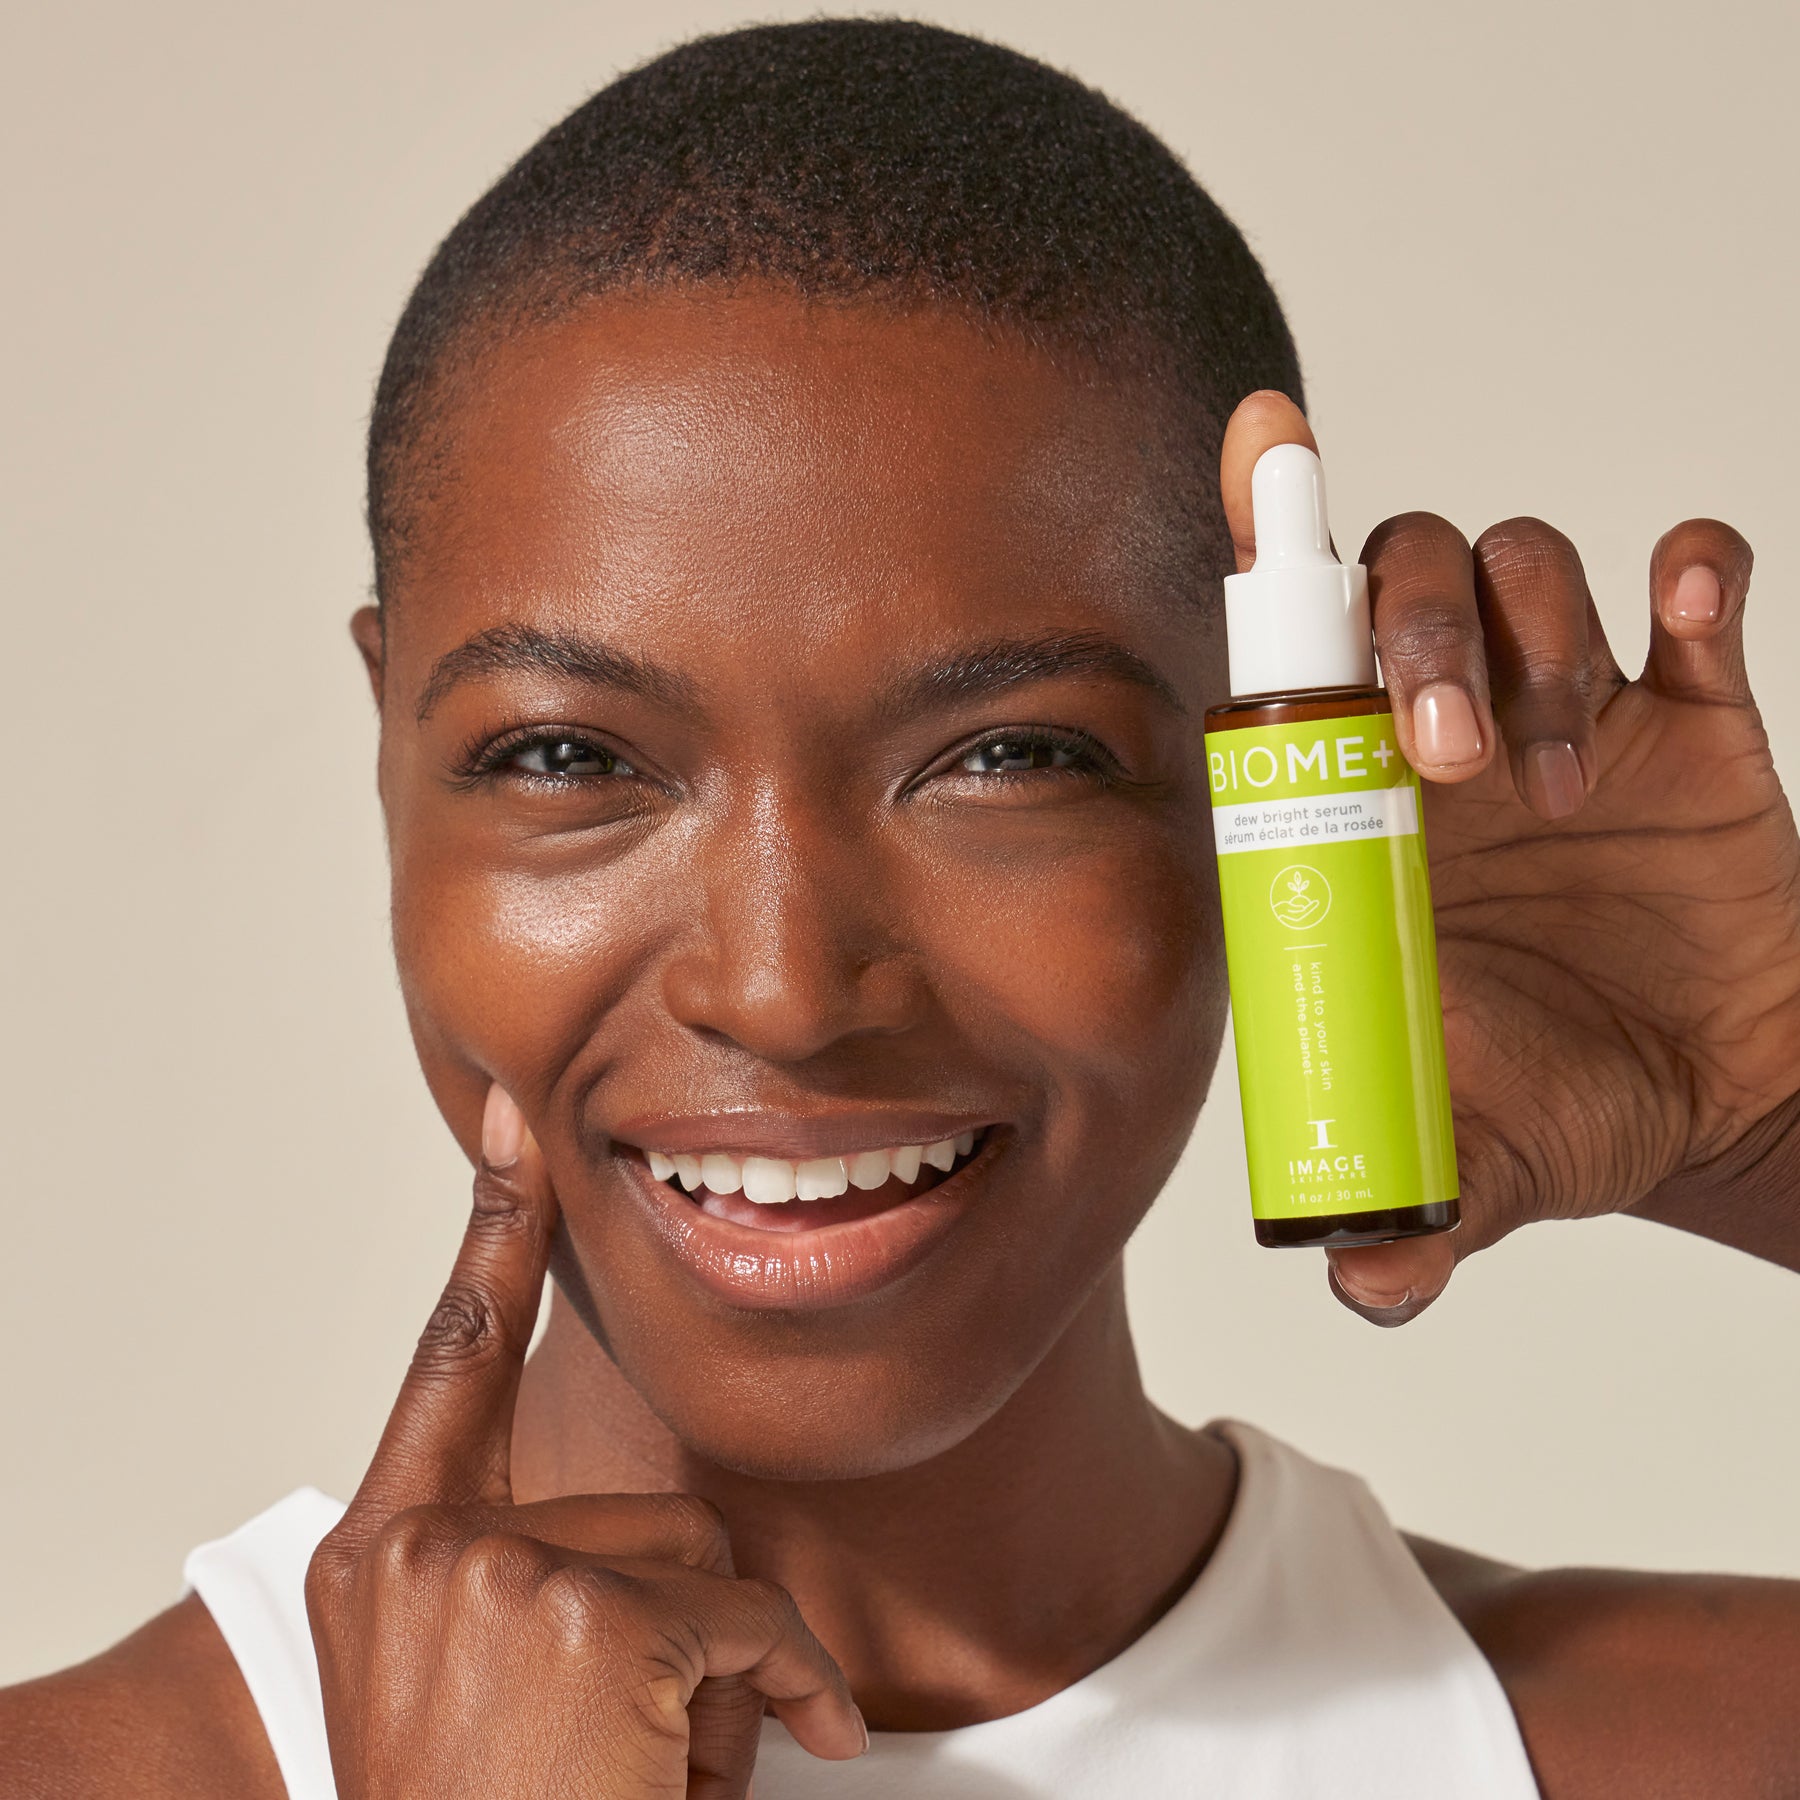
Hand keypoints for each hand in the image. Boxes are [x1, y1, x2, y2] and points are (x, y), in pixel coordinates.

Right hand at [304, 1086, 866, 1798]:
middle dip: (677, 1622)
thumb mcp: (484, 1688)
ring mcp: (501, 1577)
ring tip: (632, 1778)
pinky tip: (691, 1790)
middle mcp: (427, 1547)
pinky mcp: (588, 1621)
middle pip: (645, 1499)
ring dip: (712, 1683)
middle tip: (611, 1745)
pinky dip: (774, 1700)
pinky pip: (748, 1626)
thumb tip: (682, 1560)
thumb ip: (545, 1585)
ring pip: (703, 1564)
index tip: (512, 1123)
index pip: (452, 1358)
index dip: (489, 1230)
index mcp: (393, 1553)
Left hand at [1221, 394, 1799, 1320]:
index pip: (1294, 659)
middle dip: (1416, 634)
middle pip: (1404, 581)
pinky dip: (1689, 576)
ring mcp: (1570, 714)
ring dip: (1543, 642)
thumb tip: (1364, 1280)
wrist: (1714, 1104)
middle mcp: (1445, 739)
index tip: (1257, 437)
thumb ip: (1420, 1211)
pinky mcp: (1698, 714)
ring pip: (1528, 569)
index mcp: (1360, 814)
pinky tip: (1691, 617)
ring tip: (1566, 784)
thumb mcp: (1485, 1160)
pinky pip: (1692, 590)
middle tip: (1450, 760)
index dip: (1271, 541)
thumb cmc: (1567, 1107)